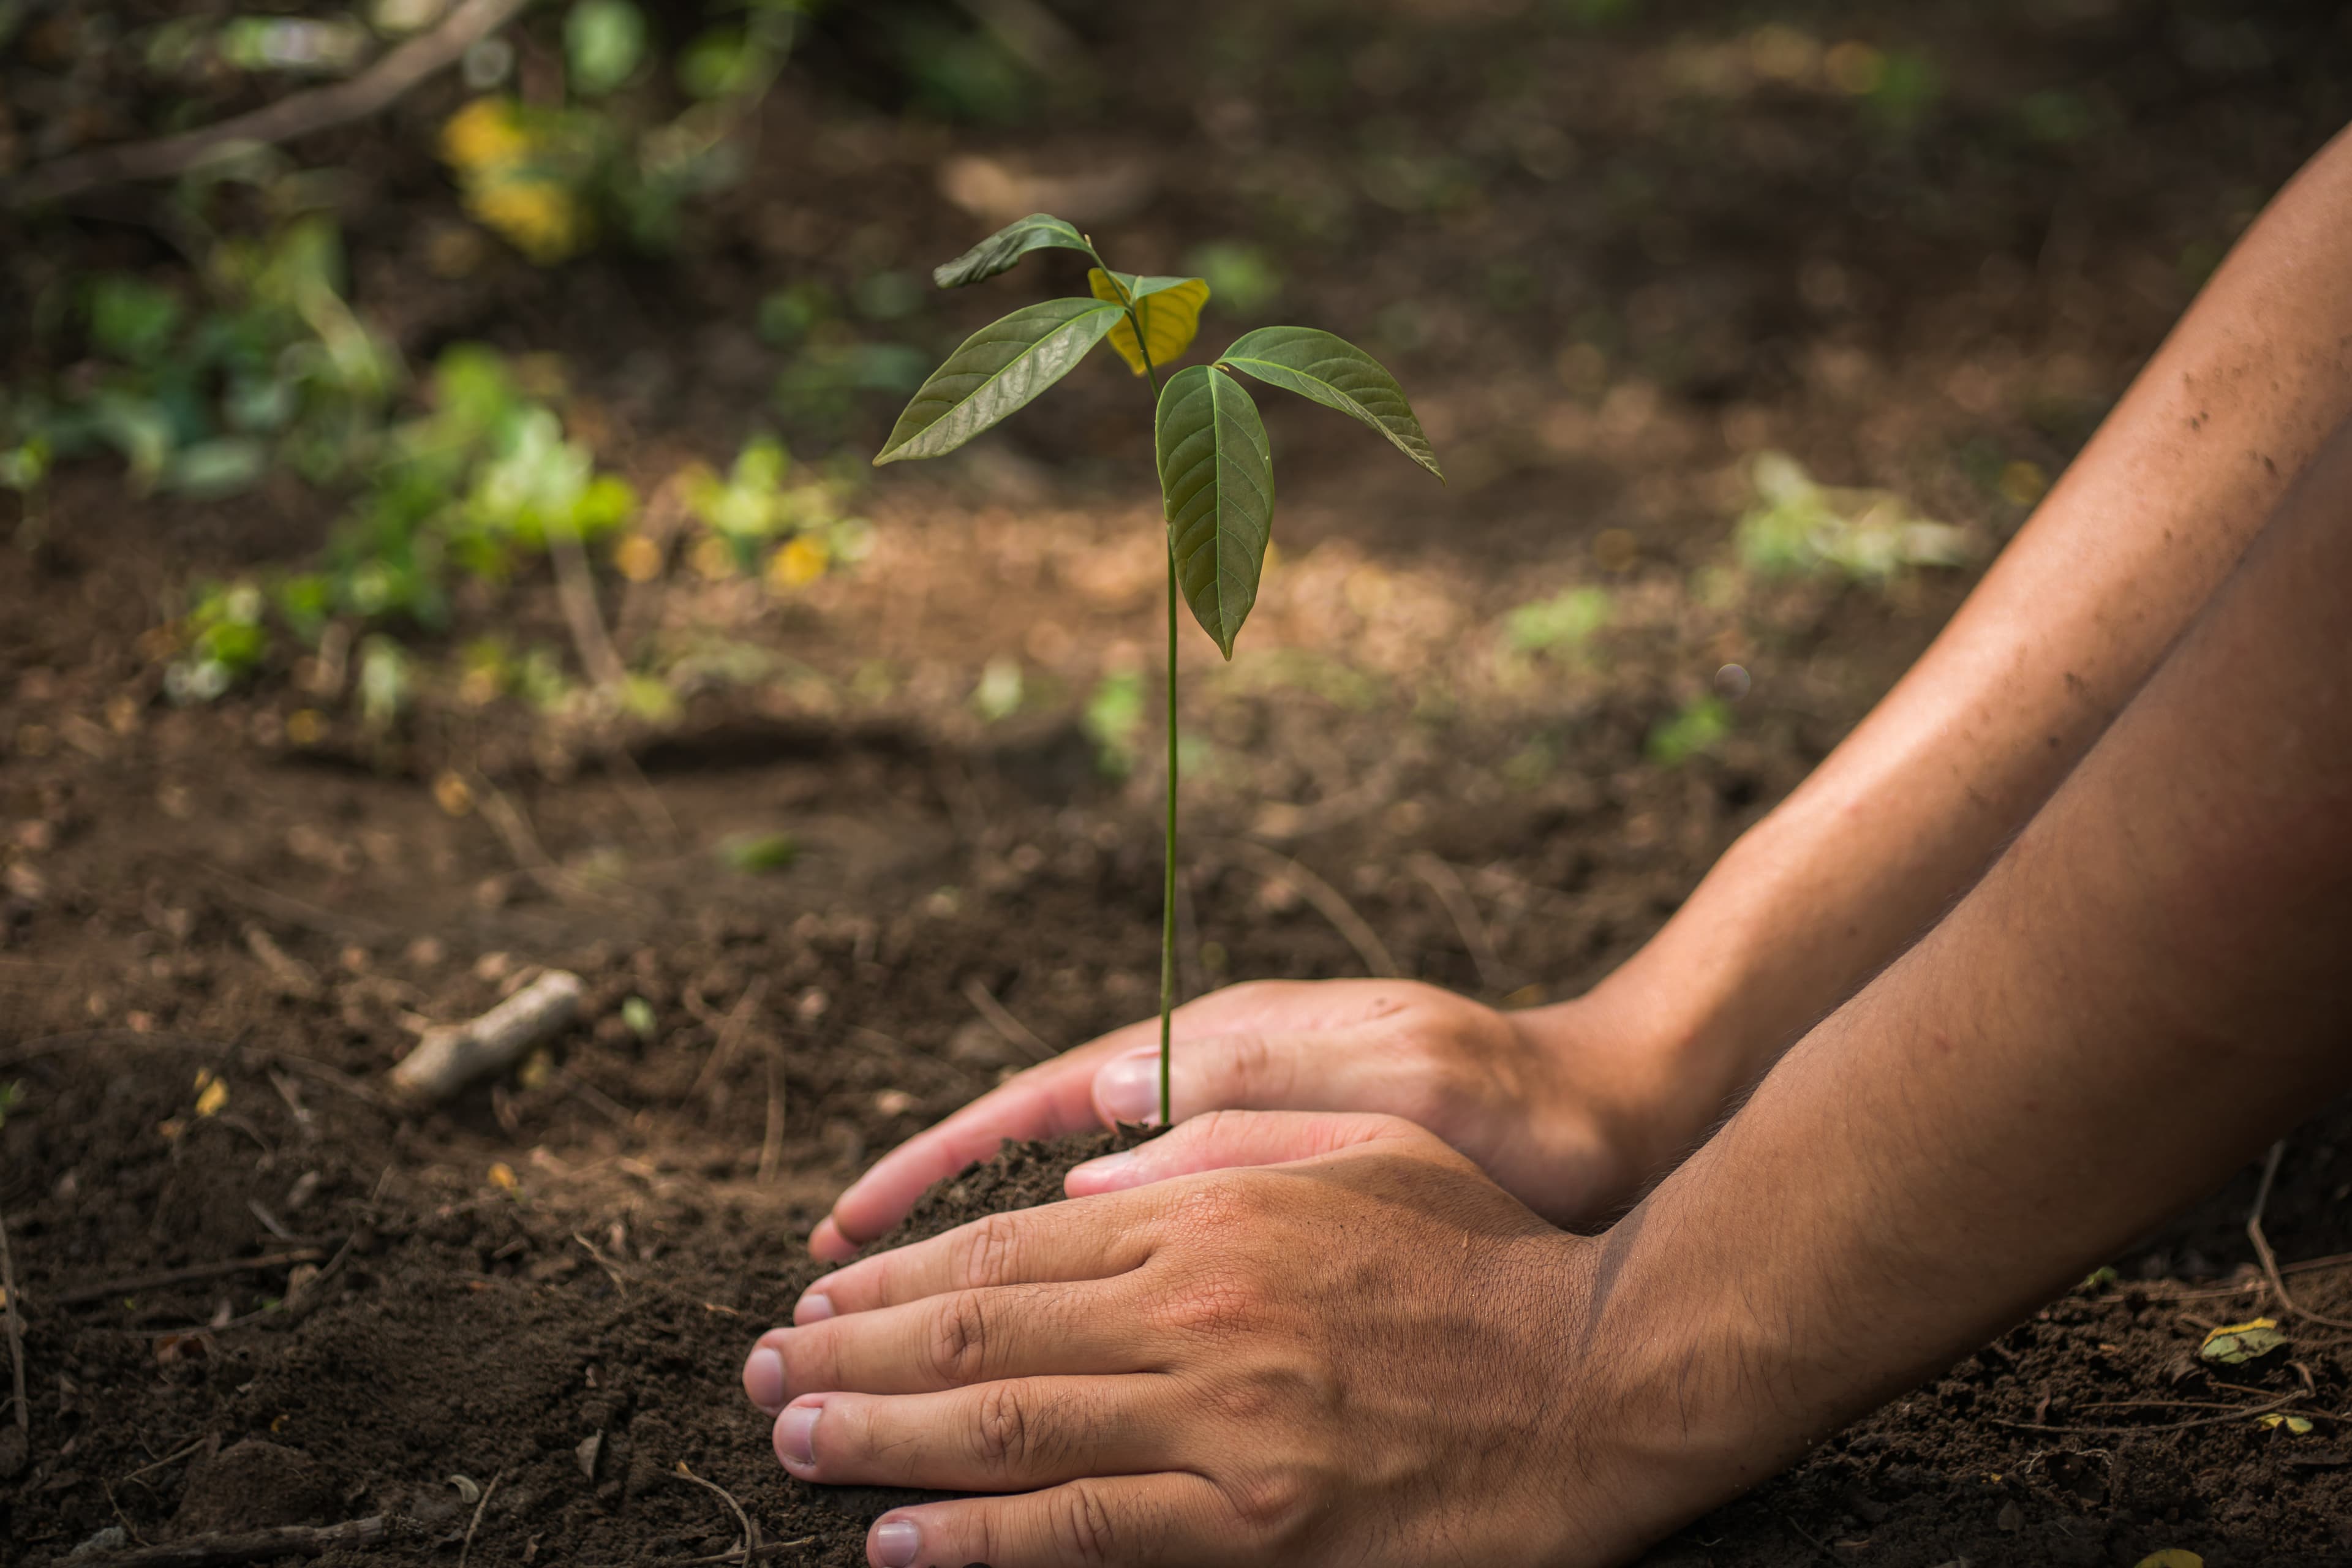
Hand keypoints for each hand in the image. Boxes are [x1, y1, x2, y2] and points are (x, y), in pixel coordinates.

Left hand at [746, 1112, 1692, 1567]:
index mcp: (1212, 1211)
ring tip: (791, 1438)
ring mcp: (1223, 1416)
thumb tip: (1094, 1165)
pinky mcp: (1258, 1520)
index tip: (821, 1295)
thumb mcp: (1358, 1152)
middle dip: (853, 1350)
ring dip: (879, 1434)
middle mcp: (1196, 1304)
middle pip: (982, 1323)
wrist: (1605, 1370)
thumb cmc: (1485, 1256)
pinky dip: (977, 1538)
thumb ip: (1221, 1145)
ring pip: (1007, 1420)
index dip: (899, 1273)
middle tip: (761, 1371)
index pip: (1011, 1243)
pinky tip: (899, 1544)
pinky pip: (1086, 1529)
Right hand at [811, 977, 1713, 1260]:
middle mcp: (1204, 1096)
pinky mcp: (1268, 1199)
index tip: (845, 1230)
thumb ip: (1252, 1088)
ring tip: (867, 1334)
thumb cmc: (1513, 1100)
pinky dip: (1064, 1282)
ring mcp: (1233, 1148)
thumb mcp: (1395, 1082)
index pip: (1038, 1103)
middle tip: (814, 1308)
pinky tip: (1014, 1345)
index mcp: (1218, 1055)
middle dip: (917, 1242)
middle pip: (1027, 1172)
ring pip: (1066, 1217)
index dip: (933, 1174)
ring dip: (966, 1275)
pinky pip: (1135, 1243)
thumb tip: (1100, 1115)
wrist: (1614, 1115)